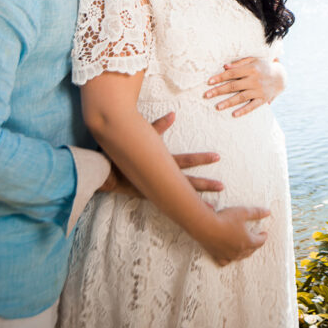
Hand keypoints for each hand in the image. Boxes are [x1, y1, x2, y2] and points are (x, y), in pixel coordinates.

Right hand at [101, 112, 222, 196]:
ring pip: (181, 196)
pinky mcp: (150, 196)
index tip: (217, 157)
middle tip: (222, 186)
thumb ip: (159, 126)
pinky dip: (182, 208)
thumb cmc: (123, 151)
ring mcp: (156, 189)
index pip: (186, 160)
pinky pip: (170, 203)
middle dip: (206, 184)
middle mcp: (161, 178)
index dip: (202, 159)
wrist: (104, 171)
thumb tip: (173, 114)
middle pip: (188, 182)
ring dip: (197, 200)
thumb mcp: (142, 136)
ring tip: (214, 206)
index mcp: (161, 163)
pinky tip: (192, 214)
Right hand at [199, 205, 270, 265]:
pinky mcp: (218, 256)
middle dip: (255, 245)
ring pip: (240, 257)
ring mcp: (228, 255)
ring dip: (245, 253)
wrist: (205, 226)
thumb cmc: (225, 219)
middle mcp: (239, 251)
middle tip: (256, 240)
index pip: (260, 241)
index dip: (263, 237)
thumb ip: (256, 213)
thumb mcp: (243, 212)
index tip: (264, 233)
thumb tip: (268, 212)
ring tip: (245, 248)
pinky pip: (226, 261)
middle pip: (251, 250)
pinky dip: (229, 259)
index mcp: (248, 241)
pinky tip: (229, 257)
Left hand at [204, 57, 285, 117]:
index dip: (220, 77)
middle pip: (234, 85)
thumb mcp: (253, 60)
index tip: (209, 82)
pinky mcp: (263, 99)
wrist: (281, 77)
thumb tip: (225, 66)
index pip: (232, 73)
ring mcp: (259, 90)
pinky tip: (234, 114)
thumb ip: (239, 63)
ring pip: (241, 97)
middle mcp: (254, 80)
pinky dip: (243, 111)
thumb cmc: (263, 66)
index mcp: (251, 68)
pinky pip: (252, 106)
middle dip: (219, 91)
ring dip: (228, 102)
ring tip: (217, 107)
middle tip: (206, 95)